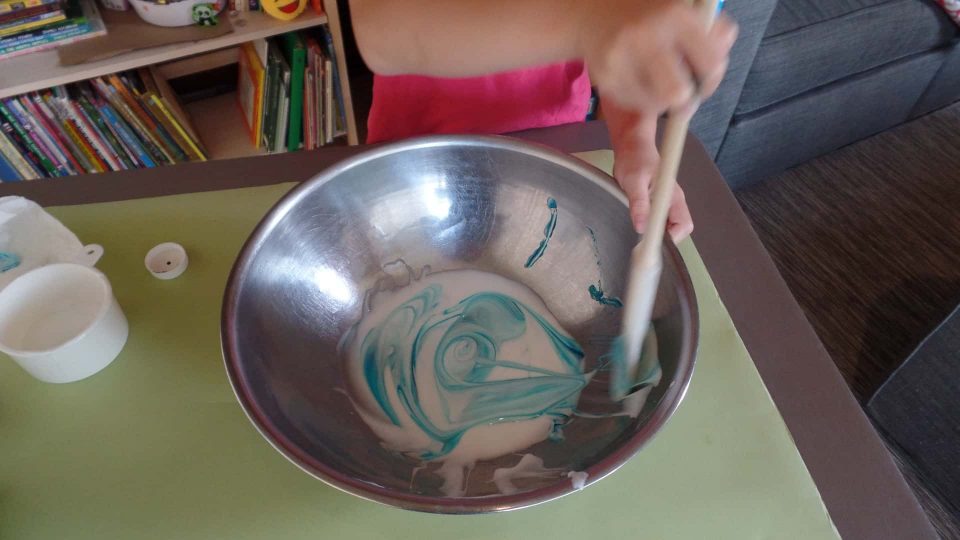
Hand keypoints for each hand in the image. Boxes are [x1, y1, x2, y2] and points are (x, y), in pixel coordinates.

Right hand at [579, 0, 737, 111]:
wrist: (591, 11)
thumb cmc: (646, 12)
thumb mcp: (681, 7)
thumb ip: (709, 27)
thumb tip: (725, 41)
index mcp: (674, 15)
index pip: (711, 63)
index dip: (713, 76)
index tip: (705, 76)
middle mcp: (646, 36)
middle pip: (679, 93)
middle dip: (687, 95)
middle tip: (685, 89)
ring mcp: (621, 59)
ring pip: (658, 104)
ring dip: (665, 100)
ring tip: (661, 85)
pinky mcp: (605, 77)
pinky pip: (636, 104)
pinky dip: (643, 99)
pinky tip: (640, 82)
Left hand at [605, 100, 693, 241]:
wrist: (632, 145)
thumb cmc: (634, 158)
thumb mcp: (633, 181)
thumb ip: (639, 203)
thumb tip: (642, 227)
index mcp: (673, 196)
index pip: (683, 225)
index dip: (670, 238)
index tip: (652, 242)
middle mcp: (674, 200)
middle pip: (678, 229)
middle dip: (663, 238)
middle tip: (643, 240)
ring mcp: (667, 201)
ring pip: (668, 225)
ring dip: (655, 232)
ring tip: (639, 232)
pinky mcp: (658, 201)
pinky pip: (660, 219)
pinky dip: (651, 225)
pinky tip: (638, 223)